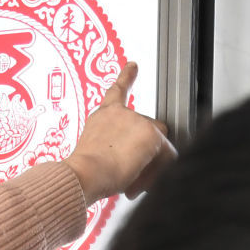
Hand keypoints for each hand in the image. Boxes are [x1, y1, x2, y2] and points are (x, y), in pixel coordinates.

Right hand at [65, 62, 175, 204]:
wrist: (83, 174)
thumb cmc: (81, 172)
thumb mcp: (90, 155)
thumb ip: (108, 150)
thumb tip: (125, 166)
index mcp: (103, 116)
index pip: (116, 91)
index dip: (126, 77)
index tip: (133, 65)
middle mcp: (122, 114)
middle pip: (149, 130)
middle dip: (145, 152)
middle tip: (130, 173)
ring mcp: (139, 122)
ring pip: (159, 147)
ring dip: (149, 166)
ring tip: (128, 182)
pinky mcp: (152, 135)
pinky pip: (167, 157)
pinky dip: (156, 173)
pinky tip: (137, 184)